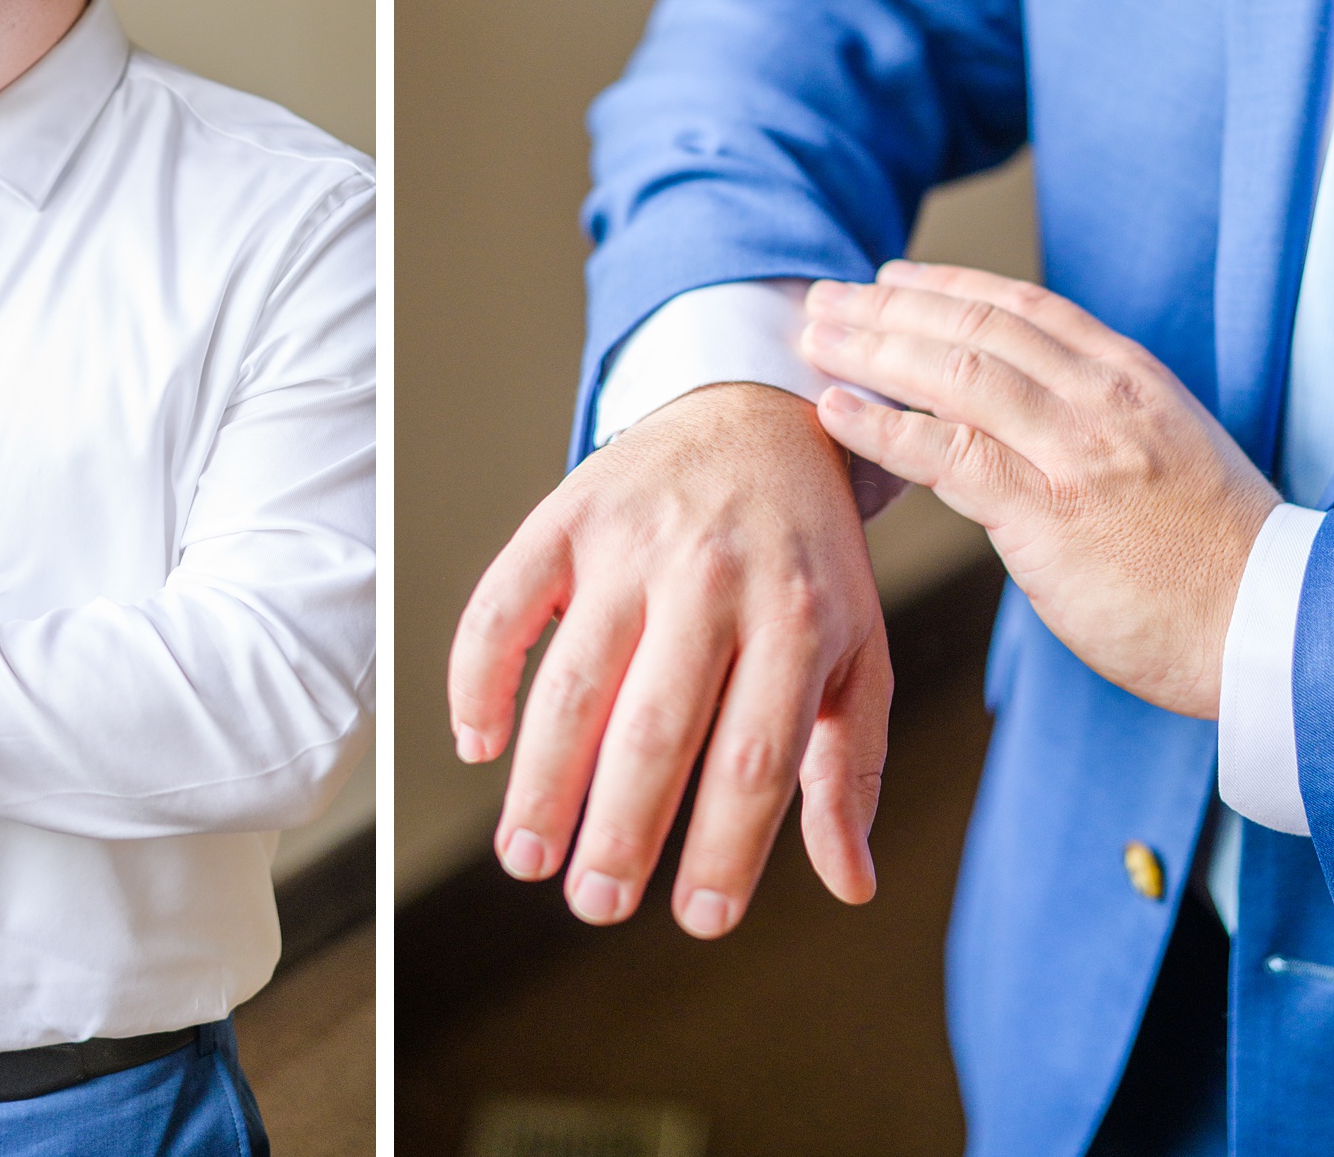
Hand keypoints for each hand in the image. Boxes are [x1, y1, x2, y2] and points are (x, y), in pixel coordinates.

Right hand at [448, 383, 891, 937]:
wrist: (756, 414)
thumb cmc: (809, 557)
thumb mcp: (856, 649)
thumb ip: (846, 764)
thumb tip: (850, 883)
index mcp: (798, 616)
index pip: (757, 755)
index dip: (726, 847)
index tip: (699, 919)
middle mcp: (714, 576)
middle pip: (656, 727)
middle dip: (621, 829)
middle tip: (596, 904)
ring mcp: (634, 543)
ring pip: (575, 680)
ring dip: (543, 779)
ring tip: (527, 856)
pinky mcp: (568, 515)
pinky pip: (506, 603)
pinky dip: (480, 676)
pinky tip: (478, 742)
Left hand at [802, 261, 1280, 718]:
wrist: (1277, 627)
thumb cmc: (1216, 559)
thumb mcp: (1167, 456)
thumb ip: (1096, 424)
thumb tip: (1021, 419)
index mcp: (1131, 378)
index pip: (1022, 306)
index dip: (945, 285)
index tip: (888, 278)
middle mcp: (1102, 399)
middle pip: (974, 326)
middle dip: (888, 307)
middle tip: (823, 299)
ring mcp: (1077, 452)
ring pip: (954, 373)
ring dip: (872, 349)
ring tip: (813, 339)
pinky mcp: (1051, 514)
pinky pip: (948, 454)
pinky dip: (883, 427)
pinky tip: (837, 410)